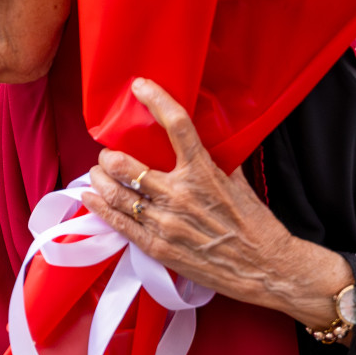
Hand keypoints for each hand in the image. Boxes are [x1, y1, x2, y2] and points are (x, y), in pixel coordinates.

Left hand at [80, 78, 351, 327]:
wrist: (266, 268)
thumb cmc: (256, 224)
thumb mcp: (240, 184)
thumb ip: (218, 161)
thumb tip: (203, 139)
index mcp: (204, 172)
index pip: (178, 125)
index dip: (156, 100)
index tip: (140, 86)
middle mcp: (180, 194)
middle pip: (126, 165)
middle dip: (108, 157)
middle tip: (107, 155)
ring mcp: (165, 222)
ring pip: (116, 194)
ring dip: (99, 180)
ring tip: (96, 174)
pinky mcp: (157, 246)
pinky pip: (118, 223)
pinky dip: (98, 207)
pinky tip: (89, 198)